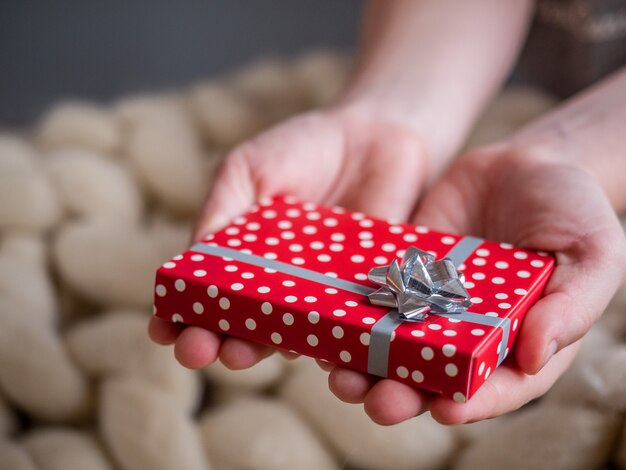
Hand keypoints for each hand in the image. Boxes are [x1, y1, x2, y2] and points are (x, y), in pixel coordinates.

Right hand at [149, 107, 432, 369]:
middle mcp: (280, 290)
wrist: (374, 135)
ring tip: (257, 353)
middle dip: (224, 345)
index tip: (161, 331)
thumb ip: (222, 210)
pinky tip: (333, 353)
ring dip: (281, 353)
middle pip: (249, 331)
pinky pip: (356, 327)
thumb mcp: (248, 169)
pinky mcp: (368, 295)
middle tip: (201, 351)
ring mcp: (323, 296)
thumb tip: (192, 256)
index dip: (181, 319)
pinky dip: (347, 345)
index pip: (207, 301)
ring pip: (302, 339)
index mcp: (242, 264)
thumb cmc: (301, 150)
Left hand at [328, 144, 625, 424]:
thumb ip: (571, 305)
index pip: (497, 386)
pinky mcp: (402, 273)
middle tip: (377, 403)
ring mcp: (430, 303)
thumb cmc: (572, 210)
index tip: (445, 410)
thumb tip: (535, 356)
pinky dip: (349, 314)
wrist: (525, 164)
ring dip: (364, 365)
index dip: (473, 403)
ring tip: (339, 376)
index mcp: (518, 340)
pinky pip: (375, 298)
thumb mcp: (593, 252)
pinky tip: (325, 322)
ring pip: (393, 345)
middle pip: (433, 376)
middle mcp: (468, 332)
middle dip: (404, 394)